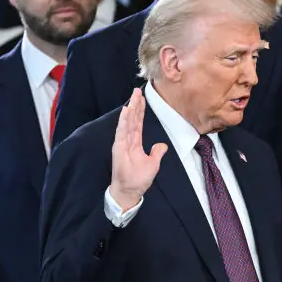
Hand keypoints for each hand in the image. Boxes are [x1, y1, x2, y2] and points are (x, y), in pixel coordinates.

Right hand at [110, 89, 167, 210]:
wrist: (130, 191)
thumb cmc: (139, 179)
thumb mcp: (153, 164)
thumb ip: (157, 152)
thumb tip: (162, 145)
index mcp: (136, 143)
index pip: (138, 123)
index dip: (140, 111)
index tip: (142, 98)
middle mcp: (128, 140)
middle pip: (133, 119)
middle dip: (136, 105)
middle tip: (138, 90)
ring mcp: (123, 143)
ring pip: (128, 122)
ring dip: (131, 109)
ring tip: (134, 96)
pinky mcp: (119, 148)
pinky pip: (122, 131)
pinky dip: (125, 121)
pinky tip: (127, 110)